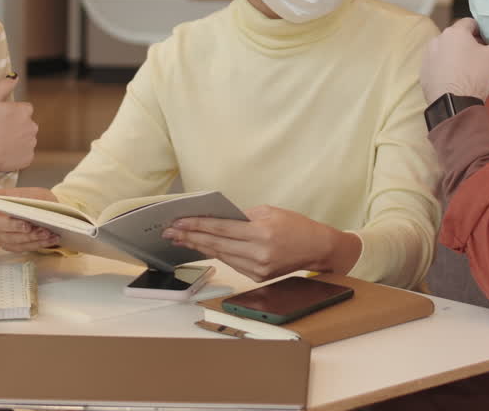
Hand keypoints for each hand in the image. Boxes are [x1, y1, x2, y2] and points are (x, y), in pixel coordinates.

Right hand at [0, 74, 38, 184]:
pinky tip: (3, 154)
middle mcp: (33, 127)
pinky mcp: (28, 159)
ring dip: (16, 140)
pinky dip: (16, 155)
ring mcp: (31, 144)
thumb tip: (15, 76)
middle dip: (16, 126)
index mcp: (25, 111)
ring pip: (25, 139)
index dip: (11, 113)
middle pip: (26, 124)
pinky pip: (23, 155)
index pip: (24, 109)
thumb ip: (3, 85)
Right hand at [0, 187, 61, 252]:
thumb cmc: (37, 200)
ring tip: (47, 233)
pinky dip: (38, 244)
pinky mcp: (10, 245)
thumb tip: (27, 207)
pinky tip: (51, 239)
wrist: (46, 211)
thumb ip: (30, 198)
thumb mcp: (36, 193)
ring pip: (12, 239)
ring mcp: (0, 234)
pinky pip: (22, 247)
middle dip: (15, 227)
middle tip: (29, 226)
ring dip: (31, 237)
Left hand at [162, 206, 361, 281]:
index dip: (196, 225)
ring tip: (181, 239)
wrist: (318, 248)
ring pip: (221, 256)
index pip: (220, 228)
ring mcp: (257, 269)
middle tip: (170, 232)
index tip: (178, 221)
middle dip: (190, 237)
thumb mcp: (269, 211)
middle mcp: (258, 253)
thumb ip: (242, 216)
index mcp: (261, 233)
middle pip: (216, 244)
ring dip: (199, 247)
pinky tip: (203, 247)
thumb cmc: (295, 225)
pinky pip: (232, 263)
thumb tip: (215, 218)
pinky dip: (217, 254)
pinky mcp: (258, 277)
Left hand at [420, 20, 488, 103]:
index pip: (470, 23)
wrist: (454, 105)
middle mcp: (438, 40)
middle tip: (482, 58)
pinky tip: (457, 78)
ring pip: (447, 50)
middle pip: (457, 36)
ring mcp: (428, 56)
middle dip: (469, 44)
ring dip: (457, 55)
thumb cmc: (474, 78)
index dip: (482, 32)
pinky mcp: (423, 71)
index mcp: (455, 32)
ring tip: (469, 70)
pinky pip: (437, 64)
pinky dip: (446, 67)